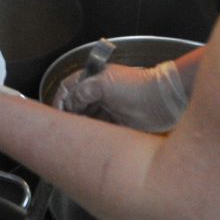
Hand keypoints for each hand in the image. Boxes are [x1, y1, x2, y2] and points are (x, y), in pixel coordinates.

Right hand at [55, 60, 189, 131]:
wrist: (163, 101)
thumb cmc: (138, 86)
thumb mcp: (104, 83)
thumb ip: (83, 91)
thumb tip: (69, 102)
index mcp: (96, 80)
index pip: (69, 88)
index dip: (61, 99)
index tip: (56, 112)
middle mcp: (100, 94)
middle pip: (76, 105)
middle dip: (68, 115)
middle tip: (62, 127)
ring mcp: (109, 109)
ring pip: (87, 119)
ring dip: (80, 126)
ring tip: (74, 135)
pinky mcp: (118, 125)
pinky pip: (100, 131)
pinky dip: (92, 135)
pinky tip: (88, 140)